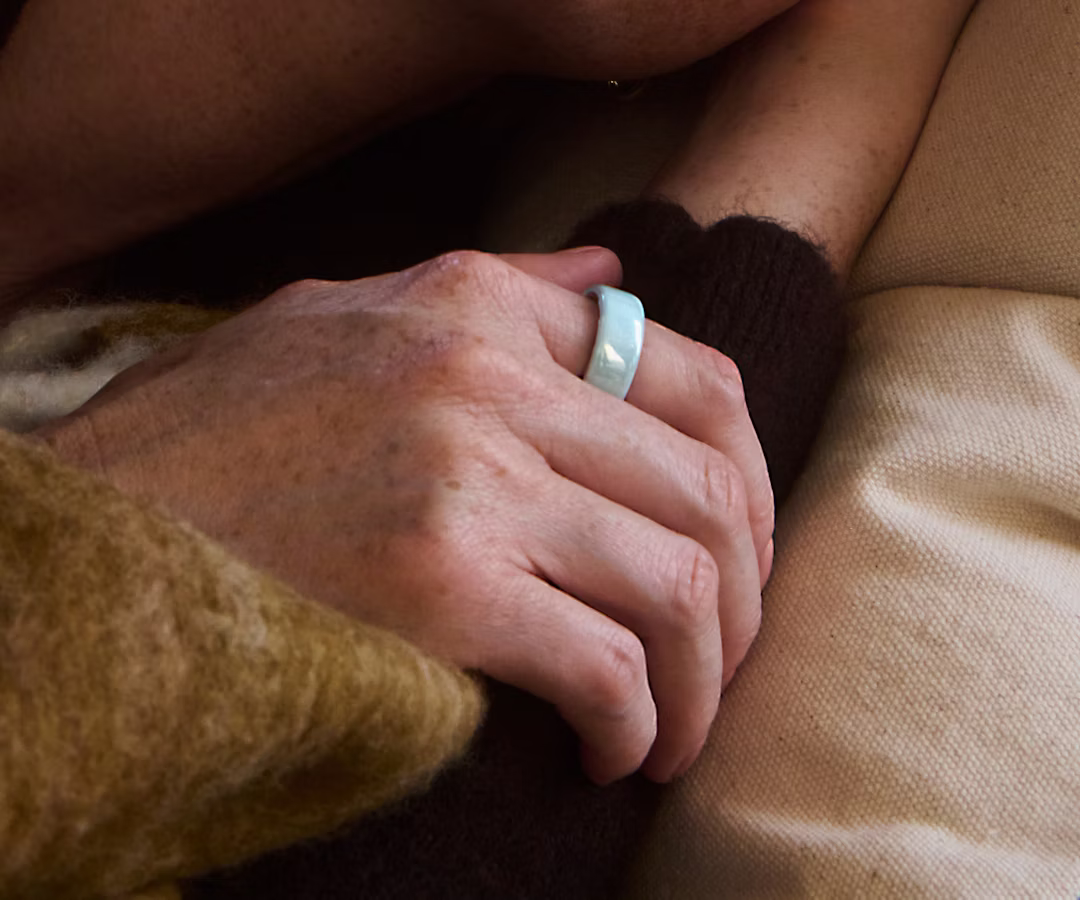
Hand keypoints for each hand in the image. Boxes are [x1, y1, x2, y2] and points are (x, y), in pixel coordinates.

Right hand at [37, 247, 772, 783]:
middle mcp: (487, 376)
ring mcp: (468, 478)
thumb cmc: (219, 433)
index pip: (694, 376)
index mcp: (476, 303)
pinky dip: (634, 720)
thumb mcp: (346, 309)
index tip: (735, 557)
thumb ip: (498, 287)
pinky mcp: (441, 587)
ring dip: (702, 678)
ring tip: (673, 728)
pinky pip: (606, 663)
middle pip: (708, 487)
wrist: (99, 527)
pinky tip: (610, 750)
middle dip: (742, 595)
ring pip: (679, 583)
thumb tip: (614, 274)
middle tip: (720, 661)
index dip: (747, 482)